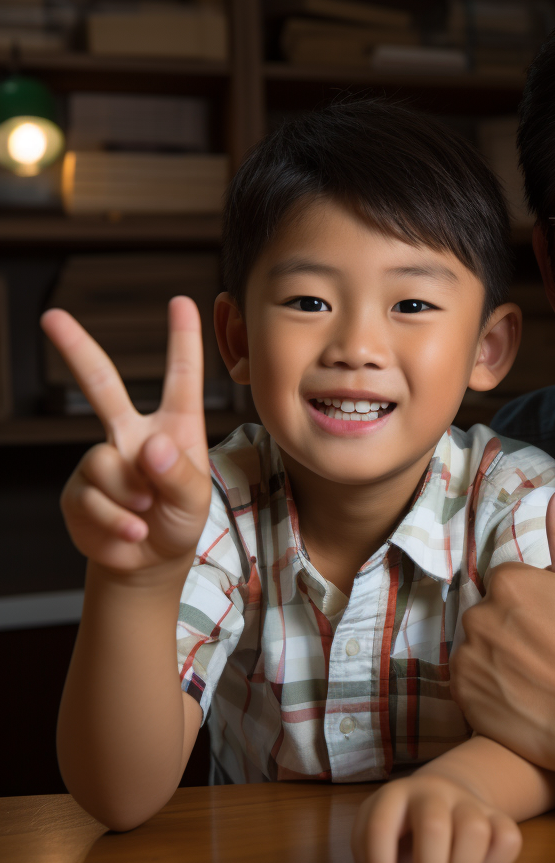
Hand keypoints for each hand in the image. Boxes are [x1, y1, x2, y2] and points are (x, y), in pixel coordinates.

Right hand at [41, 297, 211, 576]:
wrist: (149, 561)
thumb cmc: (180, 521)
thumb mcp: (195, 502)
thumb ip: (180, 476)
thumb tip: (150, 447)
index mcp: (174, 428)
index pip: (180, 379)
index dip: (183, 341)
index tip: (183, 301)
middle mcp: (133, 435)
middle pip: (101, 385)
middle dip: (75, 349)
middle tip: (51, 316)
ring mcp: (102, 460)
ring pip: (104, 465)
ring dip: (129, 498)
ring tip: (147, 514)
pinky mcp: (77, 490)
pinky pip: (90, 499)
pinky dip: (115, 522)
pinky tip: (130, 531)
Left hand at [341, 772, 521, 862]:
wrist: (442, 793)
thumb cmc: (401, 830)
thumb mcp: (376, 844)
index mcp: (395, 796)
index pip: (381, 827)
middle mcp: (434, 791)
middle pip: (434, 826)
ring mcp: (469, 801)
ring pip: (475, 830)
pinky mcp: (499, 815)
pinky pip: (509, 837)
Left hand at [450, 489, 554, 776]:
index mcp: (509, 581)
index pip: (511, 583)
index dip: (536, 603)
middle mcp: (479, 613)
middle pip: (492, 613)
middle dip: (513, 628)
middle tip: (549, 652)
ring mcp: (467, 655)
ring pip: (479, 646)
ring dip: (498, 656)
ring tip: (535, 679)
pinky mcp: (461, 693)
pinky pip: (469, 680)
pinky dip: (487, 686)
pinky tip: (519, 697)